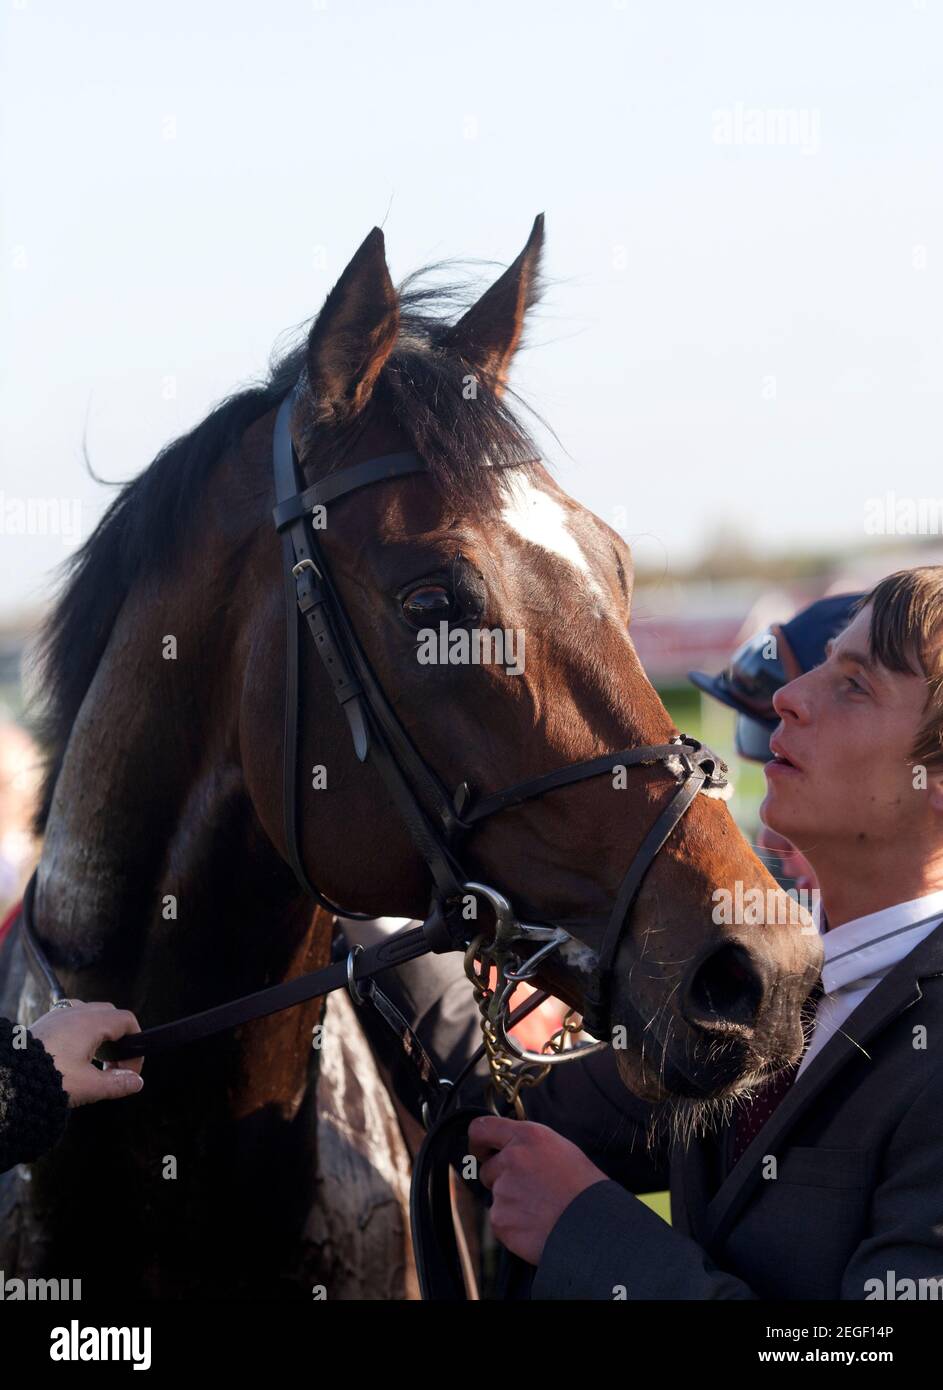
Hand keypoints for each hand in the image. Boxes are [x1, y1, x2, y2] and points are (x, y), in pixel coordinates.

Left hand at [29, 1001, 143, 1106]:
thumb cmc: (48, 1079)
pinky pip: (70, 1017)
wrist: (8, 1078)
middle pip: (110, 1015)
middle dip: (119, 1038)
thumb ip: (116, 1084)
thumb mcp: (88, 1086)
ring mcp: (58, 1015)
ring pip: (89, 1013)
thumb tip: (136, 1082)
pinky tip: (74, 1051)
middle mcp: (76, 1013)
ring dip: (99, 1033)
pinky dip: (80, 1030)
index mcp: (91, 1023)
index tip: (130, 1069)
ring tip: (96, 1059)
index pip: (126, 1021)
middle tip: (115, 1067)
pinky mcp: (44, 1022)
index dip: (135, 1044)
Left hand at [468, 1115, 607, 1265]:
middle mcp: (511, 1159)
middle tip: (532, 1191)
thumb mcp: (560, 1149)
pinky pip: (500, 1221)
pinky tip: (537, 1225)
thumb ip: (528, 1146)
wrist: (595, 1225)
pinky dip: (514, 1226)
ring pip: (497, 1197)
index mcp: (527, 1137)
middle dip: (502, 1179)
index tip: (482, 1151)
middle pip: (488, 1169)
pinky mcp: (501, 1219)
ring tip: (542, 1210)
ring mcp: (503, 1190)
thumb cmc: (585, 1187)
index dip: (479, 1142)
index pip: (481, 1129)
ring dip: (511, 1204)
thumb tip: (508, 1149)